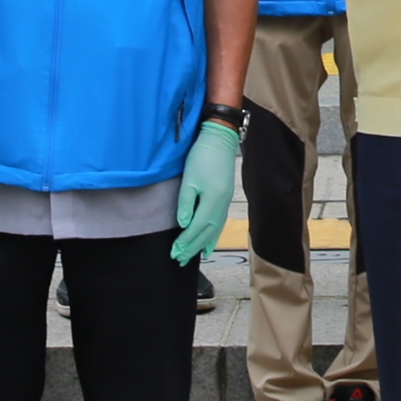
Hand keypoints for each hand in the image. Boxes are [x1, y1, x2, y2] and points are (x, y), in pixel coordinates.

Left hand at [171, 120, 242, 265]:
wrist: (220, 140)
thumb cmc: (202, 156)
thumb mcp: (189, 179)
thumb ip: (186, 203)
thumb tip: (183, 225)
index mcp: (211, 202)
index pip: (196, 228)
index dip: (185, 242)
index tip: (174, 253)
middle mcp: (221, 205)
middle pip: (206, 233)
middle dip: (192, 248)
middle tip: (180, 260)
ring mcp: (225, 202)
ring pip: (214, 230)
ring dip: (203, 244)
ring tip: (195, 256)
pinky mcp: (225, 198)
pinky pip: (220, 223)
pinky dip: (214, 235)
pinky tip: (210, 241)